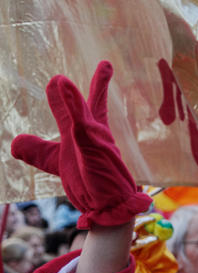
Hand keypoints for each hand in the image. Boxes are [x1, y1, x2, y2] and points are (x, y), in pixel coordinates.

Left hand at [11, 61, 150, 228]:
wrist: (107, 207)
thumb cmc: (89, 183)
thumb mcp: (55, 162)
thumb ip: (38, 149)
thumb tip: (15, 142)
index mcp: (87, 135)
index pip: (86, 107)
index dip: (82, 91)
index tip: (83, 75)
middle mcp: (94, 135)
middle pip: (94, 105)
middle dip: (100, 85)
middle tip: (107, 65)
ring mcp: (94, 141)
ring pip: (81, 114)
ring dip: (71, 95)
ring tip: (58, 79)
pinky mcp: (92, 148)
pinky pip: (80, 125)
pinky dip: (73, 107)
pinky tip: (64, 89)